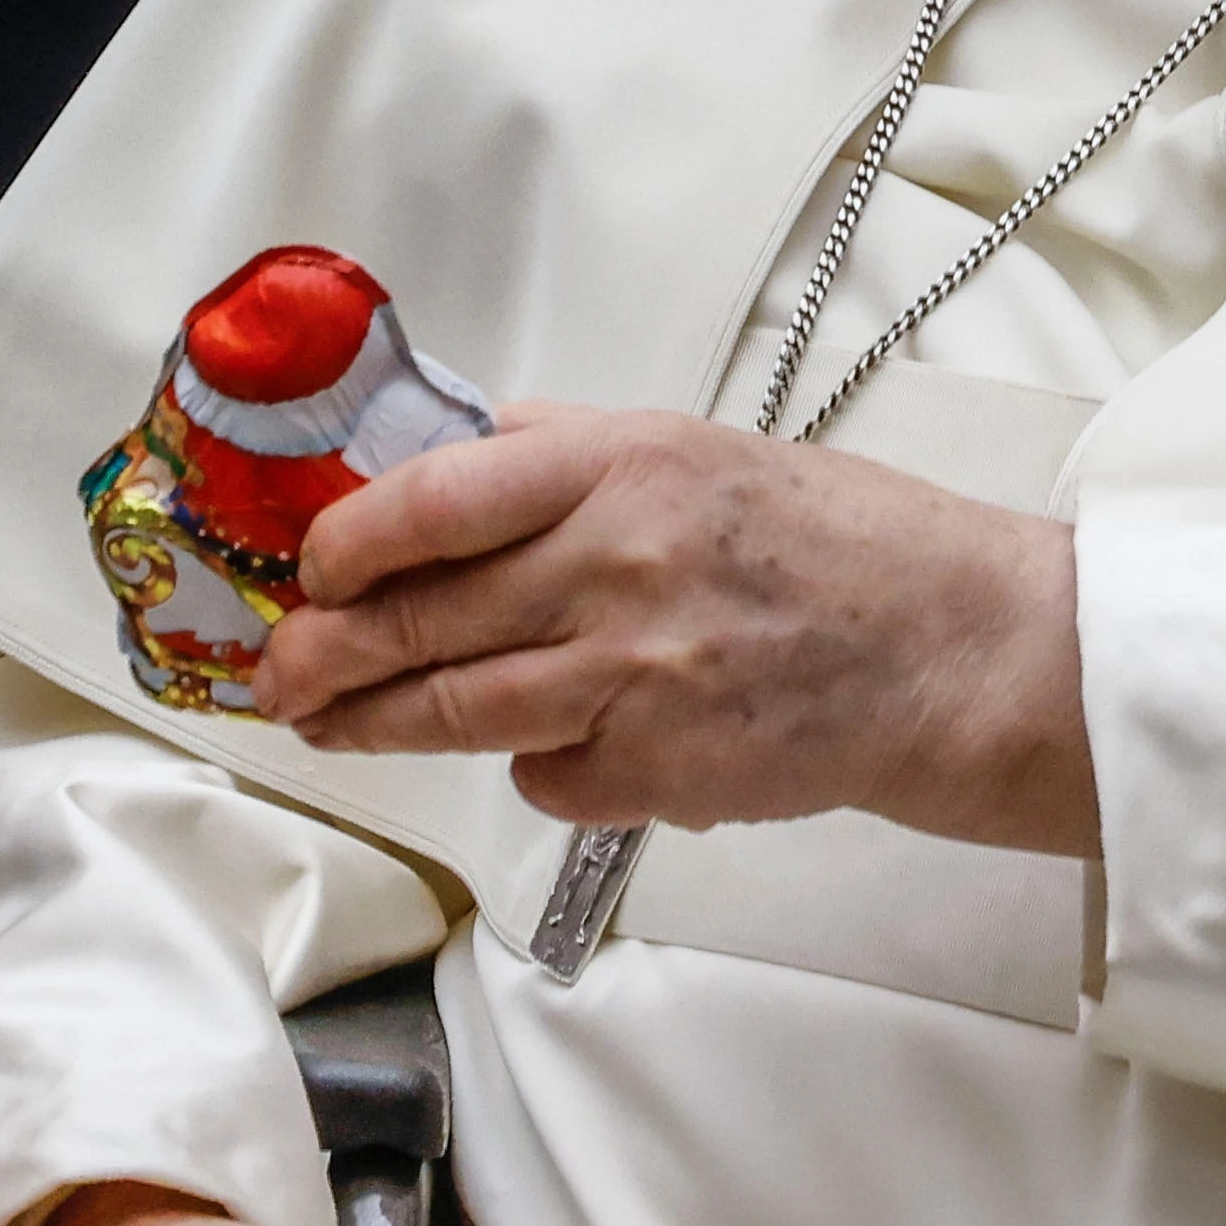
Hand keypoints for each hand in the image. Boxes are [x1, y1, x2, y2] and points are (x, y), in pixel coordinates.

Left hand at [260, 404, 1100, 853]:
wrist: (947, 652)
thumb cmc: (833, 547)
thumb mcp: (697, 449)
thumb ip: (568, 452)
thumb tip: (454, 456)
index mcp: (618, 466)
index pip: (431, 500)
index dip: (345, 544)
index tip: (309, 569)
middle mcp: (615, 565)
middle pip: (419, 620)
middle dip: (324, 655)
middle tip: (279, 674)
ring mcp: (633, 675)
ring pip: (455, 713)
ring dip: (375, 726)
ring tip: (330, 727)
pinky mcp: (657, 769)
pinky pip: (544, 775)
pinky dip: (530, 765)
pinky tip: (543, 746)